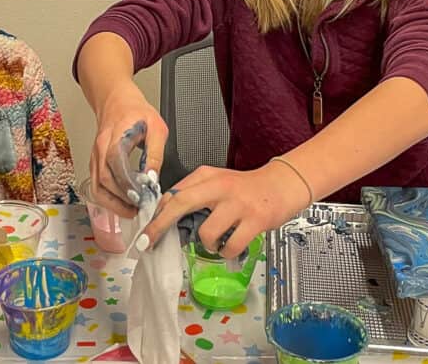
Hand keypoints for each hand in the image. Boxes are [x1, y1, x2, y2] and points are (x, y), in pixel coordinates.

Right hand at [89, 82, 168, 218]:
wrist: (116, 100)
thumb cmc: (135, 111)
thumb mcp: (156, 127)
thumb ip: (155, 153)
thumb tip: (152, 178)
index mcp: (116, 135)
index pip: (115, 162)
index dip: (126, 182)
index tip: (142, 195)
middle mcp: (100, 147)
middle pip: (103, 178)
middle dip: (120, 198)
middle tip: (139, 209)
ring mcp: (95, 156)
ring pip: (96, 186)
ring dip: (112, 203)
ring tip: (130, 211)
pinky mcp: (95, 163)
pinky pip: (96, 185)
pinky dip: (107, 199)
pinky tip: (121, 205)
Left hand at [139, 161, 308, 258]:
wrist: (282, 184)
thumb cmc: (245, 188)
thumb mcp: (216, 182)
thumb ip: (193, 194)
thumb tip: (166, 218)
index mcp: (206, 175)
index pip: (173, 193)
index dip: (156, 214)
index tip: (145, 232)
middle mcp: (219, 186)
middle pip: (180, 203)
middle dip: (160, 225)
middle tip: (150, 243)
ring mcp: (238, 204)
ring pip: (206, 231)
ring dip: (206, 244)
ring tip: (215, 243)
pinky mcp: (256, 220)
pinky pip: (231, 246)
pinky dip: (227, 253)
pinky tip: (230, 248)